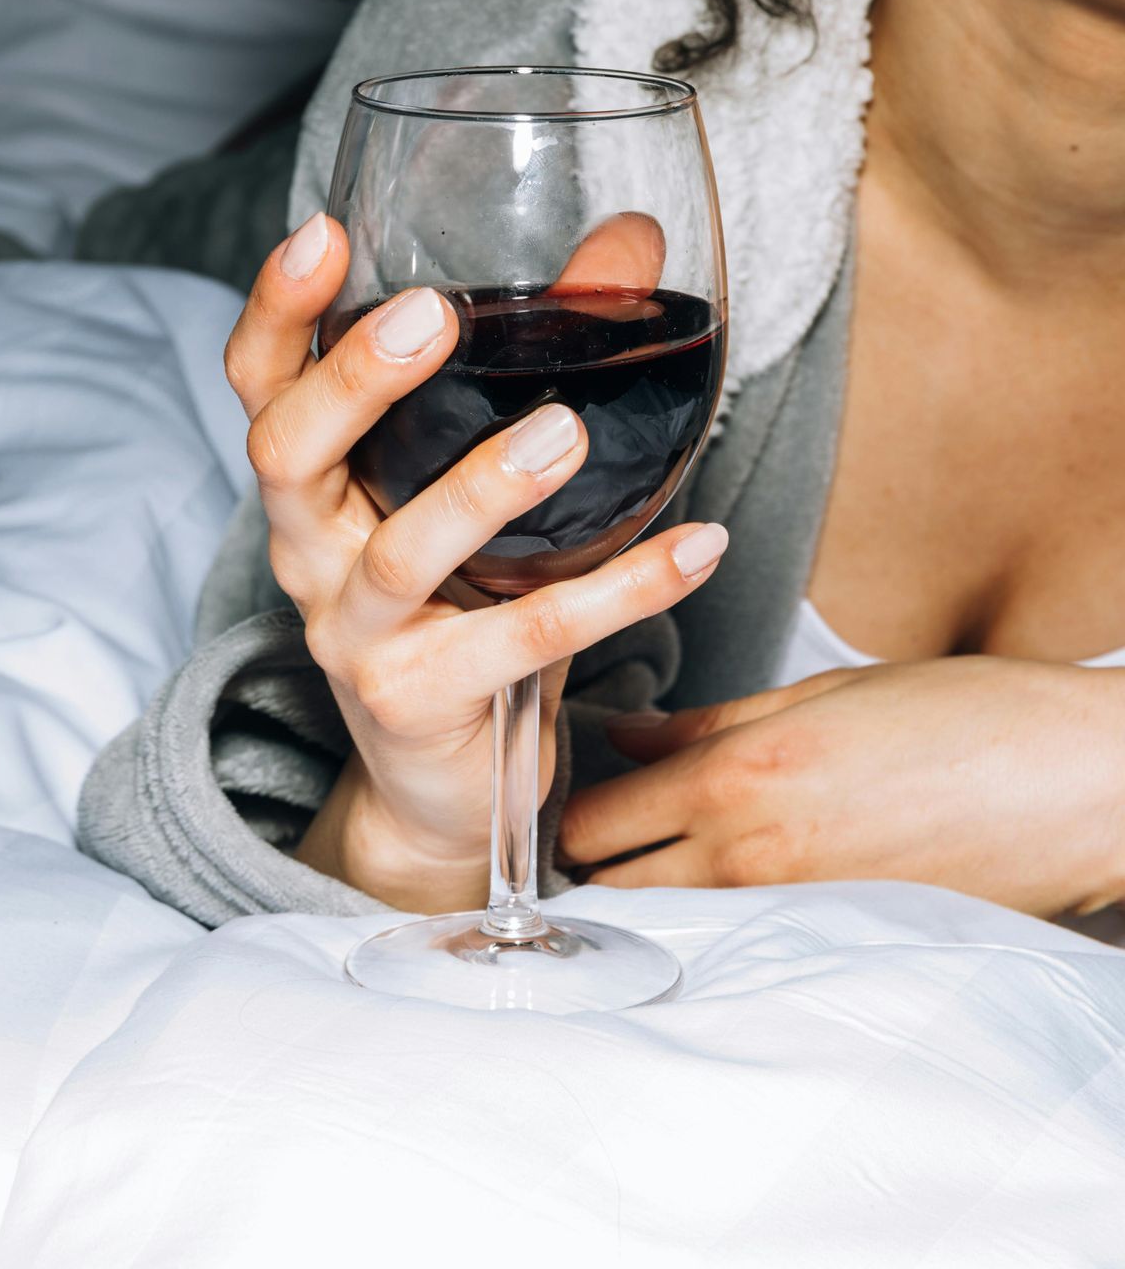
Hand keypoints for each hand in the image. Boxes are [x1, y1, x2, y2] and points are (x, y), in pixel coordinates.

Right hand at [232, 212, 728, 912]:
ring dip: (482, 489)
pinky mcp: (425, 702)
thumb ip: (544, 360)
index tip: (321, 231)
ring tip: (563, 432)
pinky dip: (617, 593)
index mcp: (316, 489)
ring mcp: (358, 635)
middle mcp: (313, 555)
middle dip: (351, 382)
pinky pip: (523, 640)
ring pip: (403, 555)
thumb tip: (631, 239)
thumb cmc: (461, 612)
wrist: (443, 789)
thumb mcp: (479, 487)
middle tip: (428, 317)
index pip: (261, 389)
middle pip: (290, 458)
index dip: (277, 312)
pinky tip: (694, 546)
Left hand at [560, 658, 1124, 916]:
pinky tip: (725, 894)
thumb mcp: (823, 694)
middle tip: (599, 840)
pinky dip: (707, 925)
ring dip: (644, 899)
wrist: (1081, 784)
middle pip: (609, 886)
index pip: (593, 822)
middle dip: (590, 866)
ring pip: (665, 923)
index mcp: (736, 777)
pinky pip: (734, 943)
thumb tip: (626, 737)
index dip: (566, 812)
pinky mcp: (829, 943)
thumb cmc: (964, 719)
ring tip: (656, 865)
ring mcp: (787, 911)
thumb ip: (709, 724)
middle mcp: (747, 855)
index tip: (565, 798)